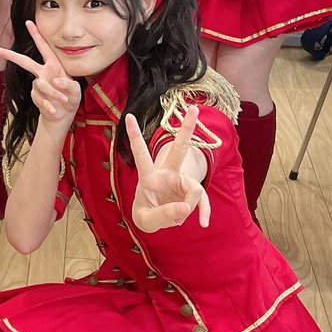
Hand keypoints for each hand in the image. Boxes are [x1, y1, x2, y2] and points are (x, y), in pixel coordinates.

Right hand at [0, 20, 81, 127]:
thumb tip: (55, 80)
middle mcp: (43, 72)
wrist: (64, 115)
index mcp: (54, 65)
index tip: (29, 22)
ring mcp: (38, 85)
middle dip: (12, 55)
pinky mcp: (36, 96)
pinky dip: (48, 105)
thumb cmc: (71, 97)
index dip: (36, 34)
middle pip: (25, 62)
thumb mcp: (75, 90)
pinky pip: (40, 99)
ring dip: (54, 94)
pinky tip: (54, 111)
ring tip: (64, 101)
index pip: (44, 47)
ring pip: (41, 85)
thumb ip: (68, 84)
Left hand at [127, 108, 210, 231]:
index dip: (135, 136)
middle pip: (178, 150)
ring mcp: (181, 182)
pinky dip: (203, 212)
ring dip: (189, 207)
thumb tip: (186, 207)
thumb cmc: (146, 214)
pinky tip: (204, 222)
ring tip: (178, 219)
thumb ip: (163, 215)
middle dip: (186, 129)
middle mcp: (166, 174)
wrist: (157, 220)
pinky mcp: (191, 193)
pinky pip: (202, 201)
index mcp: (148, 176)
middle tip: (193, 109)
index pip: (141, 154)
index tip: (127, 116)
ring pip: (194, 188)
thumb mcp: (146, 220)